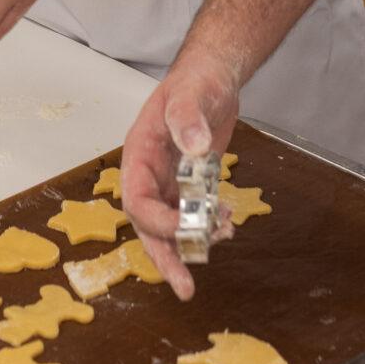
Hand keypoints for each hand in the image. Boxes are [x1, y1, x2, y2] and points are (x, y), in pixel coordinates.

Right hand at [121, 48, 241, 301]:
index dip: (157, 221)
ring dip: (192, 242)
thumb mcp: (191, 94)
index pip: (137, 199)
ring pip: (172, 226)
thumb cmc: (195, 80)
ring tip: (221, 240)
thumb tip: (192, 145)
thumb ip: (186, 117)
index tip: (186, 228)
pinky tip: (227, 221)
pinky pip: (193, 215)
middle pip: (149, 225)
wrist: (214, 76)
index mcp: (139, 154)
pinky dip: (209, 224)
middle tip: (184, 287)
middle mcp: (150, 174)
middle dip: (166, 257)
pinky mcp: (190, 184)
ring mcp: (170, 181)